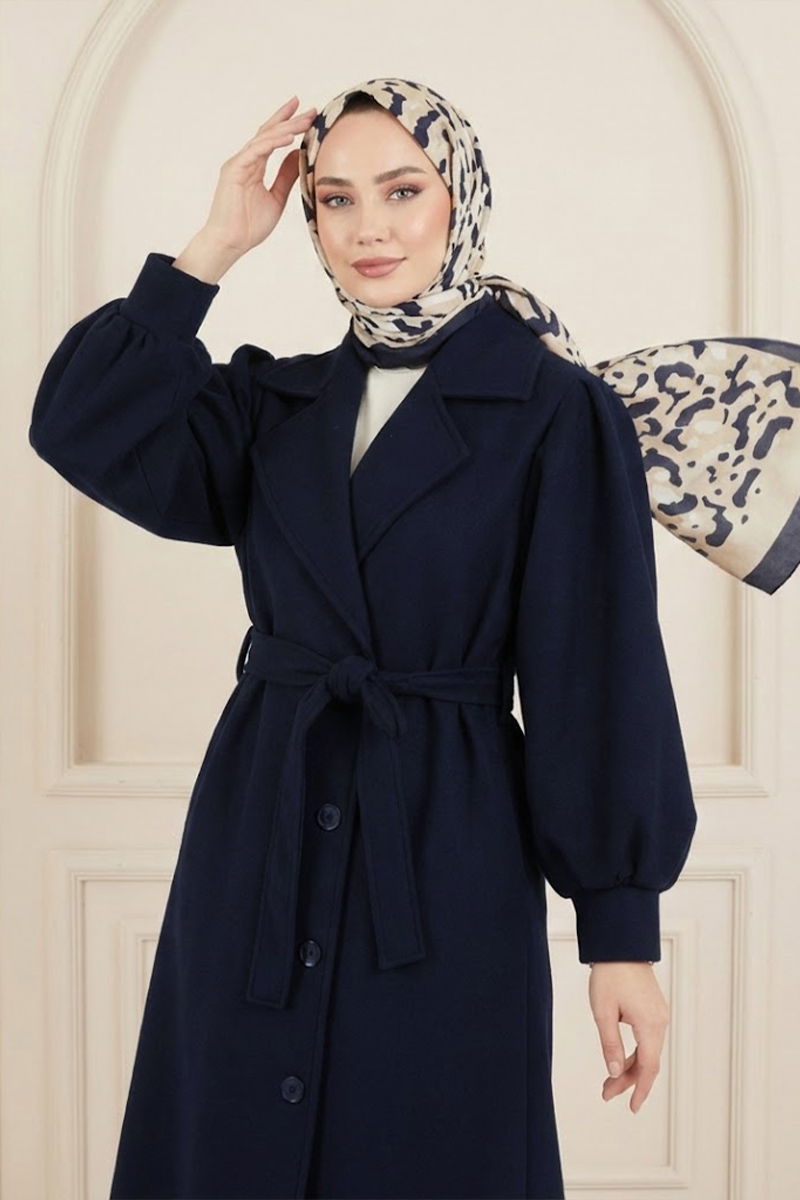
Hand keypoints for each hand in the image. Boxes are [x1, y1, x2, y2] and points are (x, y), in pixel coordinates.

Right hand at [200, 95, 317, 256]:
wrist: (231, 243)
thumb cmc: (249, 225)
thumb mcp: (277, 197)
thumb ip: (285, 175)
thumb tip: (298, 155)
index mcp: (254, 166)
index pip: (272, 139)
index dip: (288, 124)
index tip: (305, 113)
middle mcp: (245, 160)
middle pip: (269, 133)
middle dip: (290, 119)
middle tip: (309, 109)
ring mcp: (238, 163)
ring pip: (264, 138)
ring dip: (285, 128)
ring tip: (304, 120)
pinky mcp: (234, 170)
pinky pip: (255, 151)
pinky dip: (272, 143)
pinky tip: (289, 138)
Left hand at [588, 962, 668, 1112]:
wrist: (620, 946)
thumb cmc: (610, 975)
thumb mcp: (603, 1012)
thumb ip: (610, 1044)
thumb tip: (614, 1072)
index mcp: (650, 1024)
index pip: (649, 1067)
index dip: (640, 1089)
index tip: (632, 1107)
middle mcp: (660, 1021)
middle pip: (647, 1061)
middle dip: (628, 1080)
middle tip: (606, 1094)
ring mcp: (659, 1015)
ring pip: (647, 1051)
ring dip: (629, 1067)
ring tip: (608, 1082)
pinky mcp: (653, 1009)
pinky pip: (647, 1038)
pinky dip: (634, 1052)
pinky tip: (619, 1060)